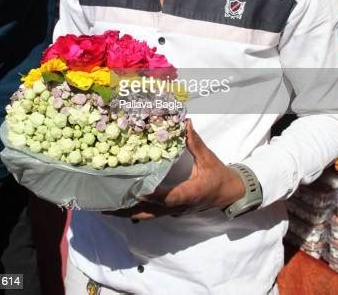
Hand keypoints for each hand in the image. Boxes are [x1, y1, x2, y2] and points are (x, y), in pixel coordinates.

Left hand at [103, 119, 244, 219]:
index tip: (136, 192)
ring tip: (107, 207)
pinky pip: (151, 213)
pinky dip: (136, 210)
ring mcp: (174, 211)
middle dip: (128, 209)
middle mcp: (178, 206)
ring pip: (148, 216)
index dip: (152, 196)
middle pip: (150, 212)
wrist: (230, 194)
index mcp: (189, 193)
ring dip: (128, 211)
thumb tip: (185, 122)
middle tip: (107, 205)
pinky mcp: (172, 210)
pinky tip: (122, 205)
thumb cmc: (219, 176)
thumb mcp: (208, 158)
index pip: (168, 197)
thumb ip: (195, 142)